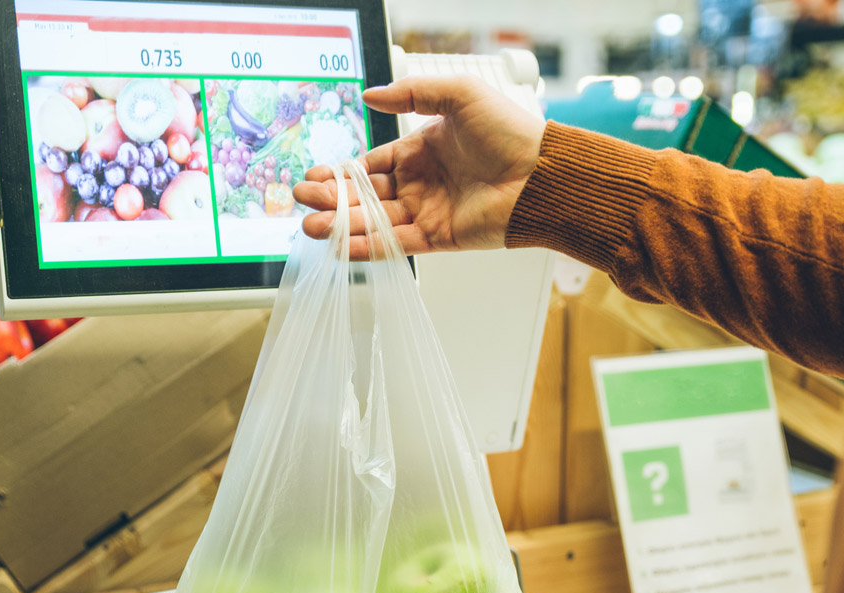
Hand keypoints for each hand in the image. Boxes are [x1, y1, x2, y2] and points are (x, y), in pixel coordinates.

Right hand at [293, 76, 544, 259]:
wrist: (541, 174)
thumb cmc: (510, 132)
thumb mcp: (459, 95)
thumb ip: (413, 94)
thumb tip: (370, 96)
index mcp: (421, 152)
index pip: (371, 166)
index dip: (342, 174)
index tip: (315, 178)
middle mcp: (421, 184)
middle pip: (366, 196)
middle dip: (332, 200)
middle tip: (302, 202)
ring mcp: (428, 212)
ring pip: (375, 221)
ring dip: (342, 225)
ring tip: (310, 226)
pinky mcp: (439, 238)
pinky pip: (397, 243)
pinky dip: (369, 246)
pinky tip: (341, 246)